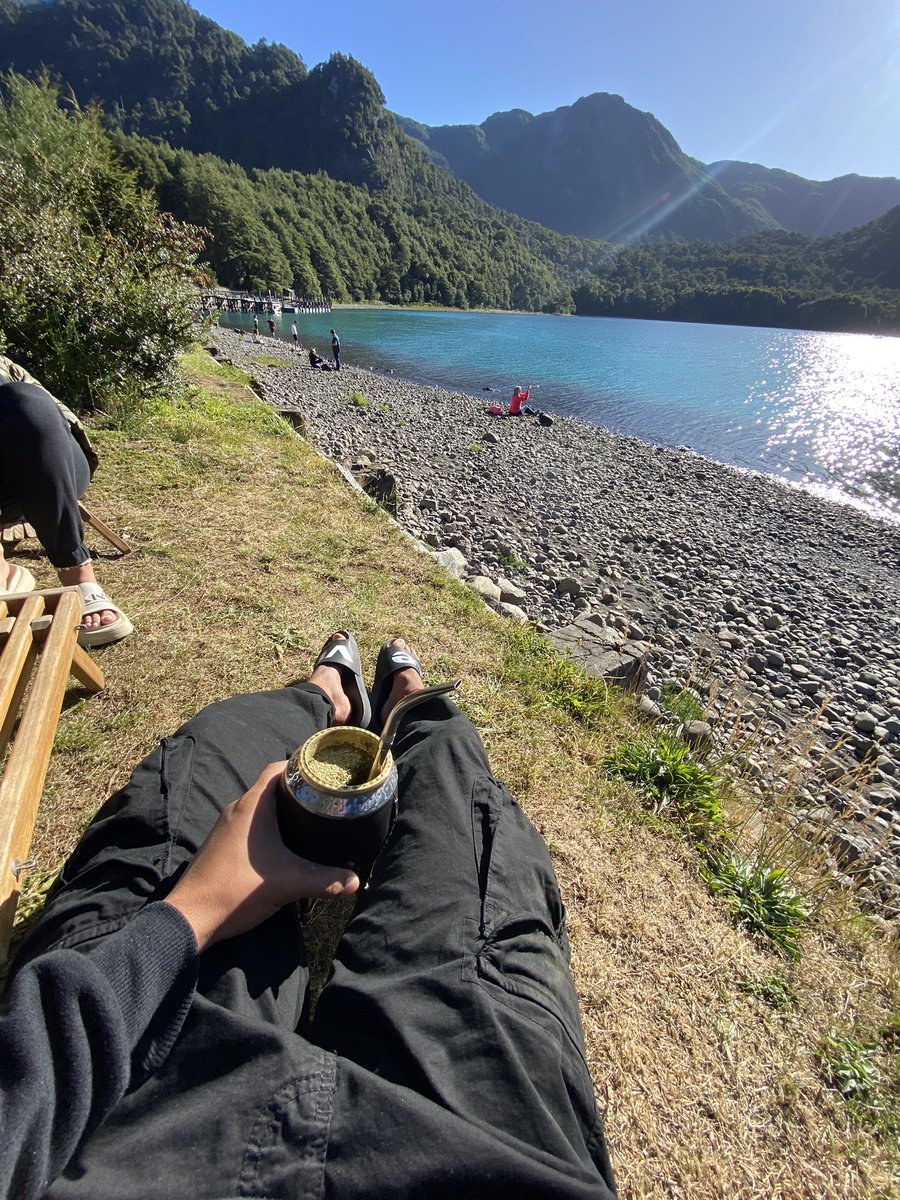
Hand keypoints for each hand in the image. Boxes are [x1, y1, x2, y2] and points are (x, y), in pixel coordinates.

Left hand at [166, 762, 358, 950]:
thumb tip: (355, 882)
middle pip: (271, 787)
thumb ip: (324, 881)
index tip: (324, 771)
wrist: (190, 917)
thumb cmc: (236, 890)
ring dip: (282, 810)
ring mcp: (226, 827)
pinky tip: (284, 843)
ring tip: (310, 818)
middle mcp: (237, 810)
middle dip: (298, 789)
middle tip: (325, 797)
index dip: (300, 765)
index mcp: (251, 807)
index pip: (276, 769)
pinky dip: (268, 826)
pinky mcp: (222, 844)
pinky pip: (250, 824)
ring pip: (260, 807)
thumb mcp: (287, 883)